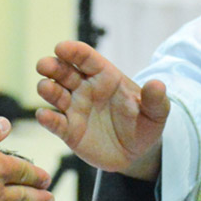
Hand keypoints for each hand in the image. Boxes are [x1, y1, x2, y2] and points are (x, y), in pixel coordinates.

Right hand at [36, 41, 168, 180]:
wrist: (137, 153)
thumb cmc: (145, 124)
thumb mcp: (156, 113)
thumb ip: (156, 99)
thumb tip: (157, 84)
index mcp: (105, 76)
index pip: (86, 58)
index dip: (73, 51)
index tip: (61, 47)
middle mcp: (85, 88)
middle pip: (64, 71)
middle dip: (52, 65)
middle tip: (44, 65)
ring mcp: (75, 109)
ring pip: (55, 93)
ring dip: (47, 88)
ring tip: (45, 87)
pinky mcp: (69, 131)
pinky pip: (55, 123)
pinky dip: (47, 119)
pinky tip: (43, 115)